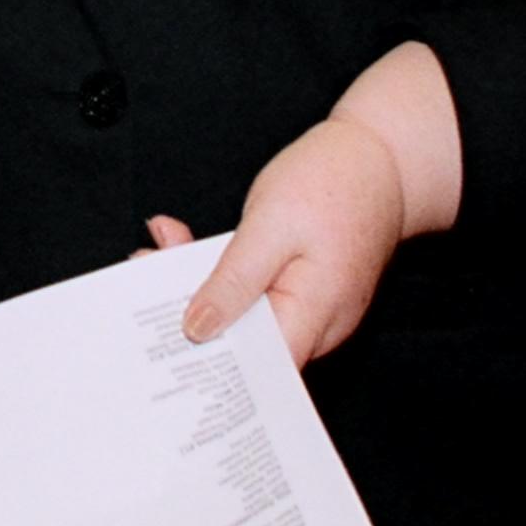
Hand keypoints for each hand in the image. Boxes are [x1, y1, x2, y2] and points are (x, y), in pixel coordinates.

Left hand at [173, 42, 460, 366]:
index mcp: (311, 318)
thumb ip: (234, 281)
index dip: (205, 365)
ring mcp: (309, 306)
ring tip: (157, 248)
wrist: (383, 156)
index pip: (252, 369)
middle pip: (240, 339)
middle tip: (142, 272)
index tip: (158, 345)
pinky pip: (254, 291)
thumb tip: (198, 329)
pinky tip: (186, 241)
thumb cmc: (335, 183)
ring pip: (242, 311)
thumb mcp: (271, 226)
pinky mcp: (301, 287)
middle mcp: (314, 324)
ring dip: (197, 281)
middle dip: (184, 309)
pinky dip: (220, 268)